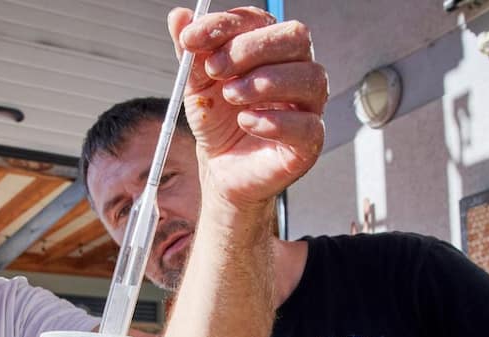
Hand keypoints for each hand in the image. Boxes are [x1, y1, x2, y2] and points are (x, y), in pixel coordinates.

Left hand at [167, 6, 327, 207]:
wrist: (219, 168)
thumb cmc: (218, 122)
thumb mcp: (197, 84)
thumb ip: (192, 52)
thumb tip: (178, 17)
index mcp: (270, 49)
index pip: (259, 20)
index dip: (225, 25)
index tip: (191, 39)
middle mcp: (296, 71)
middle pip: (295, 38)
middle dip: (250, 48)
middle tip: (215, 69)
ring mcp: (307, 106)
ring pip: (310, 77)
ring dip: (265, 82)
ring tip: (231, 96)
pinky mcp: (308, 142)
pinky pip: (307, 125)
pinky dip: (275, 121)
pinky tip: (247, 122)